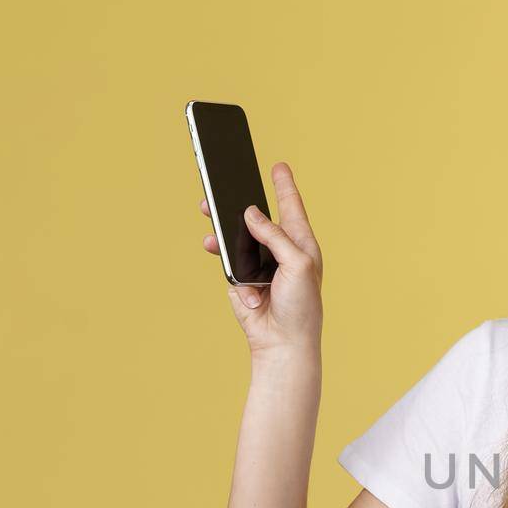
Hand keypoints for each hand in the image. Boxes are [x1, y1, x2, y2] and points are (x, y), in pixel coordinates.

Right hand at [199, 161, 322, 355]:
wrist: (282, 342)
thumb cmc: (301, 305)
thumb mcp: (297, 264)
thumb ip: (275, 236)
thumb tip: (251, 213)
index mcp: (300, 244)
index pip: (291, 208)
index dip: (284, 186)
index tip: (279, 166)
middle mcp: (279, 251)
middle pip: (256, 218)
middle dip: (239, 201)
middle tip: (222, 182)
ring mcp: (258, 264)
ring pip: (235, 236)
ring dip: (221, 225)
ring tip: (207, 209)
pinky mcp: (240, 278)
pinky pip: (226, 259)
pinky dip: (221, 256)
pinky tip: (216, 250)